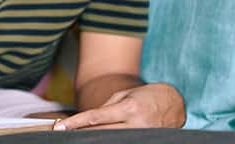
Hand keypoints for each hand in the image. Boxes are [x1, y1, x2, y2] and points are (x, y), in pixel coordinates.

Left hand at [54, 83, 184, 129]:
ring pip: (110, 139)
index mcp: (128, 108)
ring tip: (79, 135)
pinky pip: (122, 141)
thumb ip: (105, 108)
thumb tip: (87, 121)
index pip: (95, 117)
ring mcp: (142, 135)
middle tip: (64, 132)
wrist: (173, 103)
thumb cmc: (145, 96)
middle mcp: (136, 124)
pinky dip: (109, 139)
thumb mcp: (123, 96)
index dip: (76, 123)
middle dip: (81, 133)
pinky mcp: (146, 141)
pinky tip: (99, 137)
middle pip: (100, 132)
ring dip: (94, 137)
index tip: (61, 126)